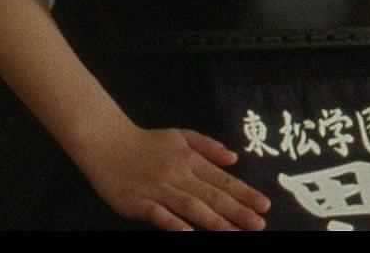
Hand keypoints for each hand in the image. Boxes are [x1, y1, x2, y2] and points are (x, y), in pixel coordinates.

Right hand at [74, 122, 269, 230]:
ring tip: (234, 233)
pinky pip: (158, 215)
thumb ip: (209, 146)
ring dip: (214, 221)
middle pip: (212, 195)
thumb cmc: (147, 142)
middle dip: (237, 211)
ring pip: (190, 206)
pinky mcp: (136, 202)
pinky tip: (188, 234)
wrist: (105, 141)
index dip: (244, 193)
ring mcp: (157, 189)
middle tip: (258, 224)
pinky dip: (174, 224)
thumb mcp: (182, 135)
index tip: (264, 205)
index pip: (223, 180)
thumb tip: (235, 158)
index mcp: (190, 159)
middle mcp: (178, 174)